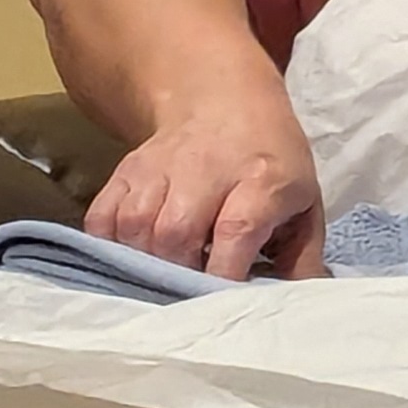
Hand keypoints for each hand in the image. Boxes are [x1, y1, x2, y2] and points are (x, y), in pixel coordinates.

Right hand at [86, 88, 327, 278]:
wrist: (225, 101)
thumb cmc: (270, 161)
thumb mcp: (304, 202)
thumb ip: (303, 259)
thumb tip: (296, 306)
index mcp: (261, 178)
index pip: (236, 230)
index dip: (226, 275)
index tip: (225, 302)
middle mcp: (205, 168)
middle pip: (176, 232)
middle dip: (182, 273)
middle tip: (194, 291)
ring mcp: (159, 166)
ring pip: (136, 225)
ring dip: (147, 262)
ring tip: (167, 273)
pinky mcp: (127, 169)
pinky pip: (103, 216)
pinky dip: (112, 245)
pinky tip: (136, 254)